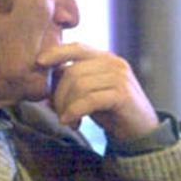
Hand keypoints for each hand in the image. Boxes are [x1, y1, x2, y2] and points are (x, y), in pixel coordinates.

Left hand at [37, 42, 158, 141]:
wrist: (142, 131)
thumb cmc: (113, 111)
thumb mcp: (91, 92)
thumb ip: (74, 81)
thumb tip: (46, 80)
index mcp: (106, 58)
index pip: (77, 48)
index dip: (56, 53)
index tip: (39, 62)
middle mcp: (114, 63)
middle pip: (73, 71)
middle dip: (59, 94)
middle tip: (57, 112)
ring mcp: (120, 78)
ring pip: (79, 85)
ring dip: (67, 106)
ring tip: (68, 120)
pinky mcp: (122, 95)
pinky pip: (89, 99)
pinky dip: (75, 111)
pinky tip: (71, 122)